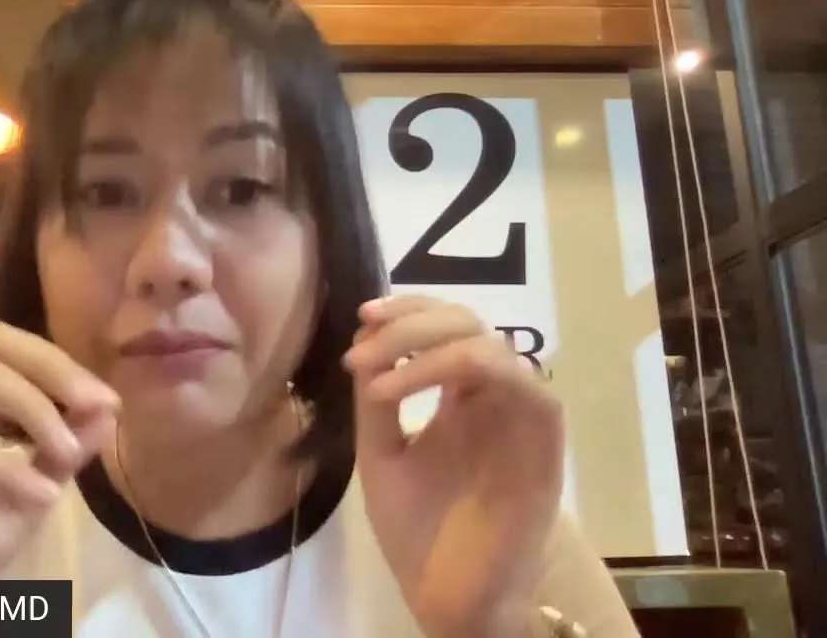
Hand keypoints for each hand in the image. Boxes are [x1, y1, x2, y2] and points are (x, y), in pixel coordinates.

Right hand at [0, 320, 118, 578]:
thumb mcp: (29, 496)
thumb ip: (63, 454)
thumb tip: (106, 411)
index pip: (0, 345)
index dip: (56, 361)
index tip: (106, 399)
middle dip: (48, 367)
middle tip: (94, 403)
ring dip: (32, 405)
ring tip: (67, 449)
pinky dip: (6, 466)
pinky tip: (42, 496)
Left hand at [344, 296, 563, 637]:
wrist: (446, 596)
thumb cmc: (418, 531)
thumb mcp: (380, 454)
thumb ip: (376, 400)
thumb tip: (367, 334)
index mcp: (460, 398)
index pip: (446, 327)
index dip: (409, 310)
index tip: (363, 317)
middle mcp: (494, 400)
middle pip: (468, 323)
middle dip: (411, 321)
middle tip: (364, 341)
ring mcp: (520, 419)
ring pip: (493, 345)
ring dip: (429, 345)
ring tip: (377, 378)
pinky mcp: (544, 445)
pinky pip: (525, 385)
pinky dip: (460, 371)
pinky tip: (405, 391)